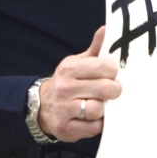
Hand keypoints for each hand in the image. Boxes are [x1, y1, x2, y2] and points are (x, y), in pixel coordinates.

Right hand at [37, 26, 121, 142]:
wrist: (41, 106)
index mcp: (69, 68)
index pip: (101, 66)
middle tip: (113, 91)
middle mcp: (64, 88)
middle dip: (114, 90)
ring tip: (101, 105)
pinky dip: (97, 124)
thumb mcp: (77, 63)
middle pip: (104, 89)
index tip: (114, 74)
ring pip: (98, 109)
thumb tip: (107, 29)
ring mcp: (64, 109)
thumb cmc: (67, 83)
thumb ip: (95, 49)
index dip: (113, 71)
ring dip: (104, 109)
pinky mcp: (66, 128)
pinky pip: (93, 128)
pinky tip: (93, 118)